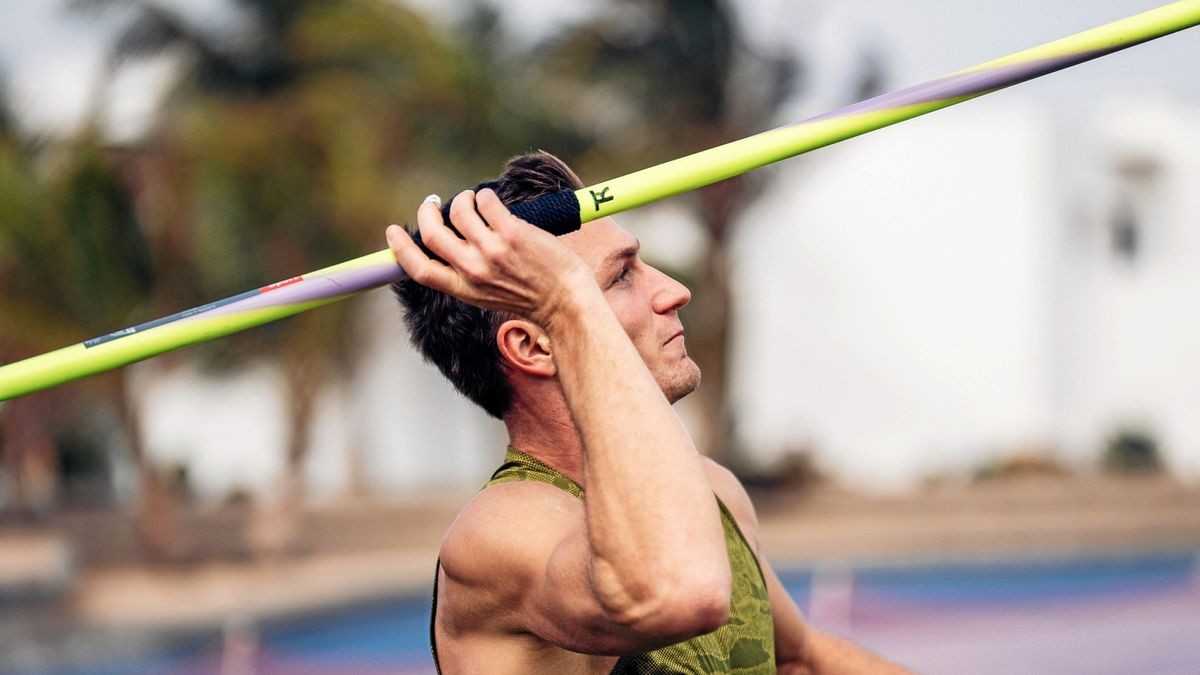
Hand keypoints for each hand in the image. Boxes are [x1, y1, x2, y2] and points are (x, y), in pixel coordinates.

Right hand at [387, 189, 593, 325]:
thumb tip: (454, 244)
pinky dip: (486, 196)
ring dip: (463, 199)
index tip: (393, 232)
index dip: (400, 249)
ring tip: (475, 200)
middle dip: (427, 211)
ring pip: (459, 211)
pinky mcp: (511, 233)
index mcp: (464, 290)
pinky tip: (494, 201)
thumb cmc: (533, 298)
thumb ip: (468, 276)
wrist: (567, 302)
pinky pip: (487, 201)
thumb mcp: (489, 296)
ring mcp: (491, 251)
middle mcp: (473, 271)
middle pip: (432, 235)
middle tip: (434, 202)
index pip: (419, 270)